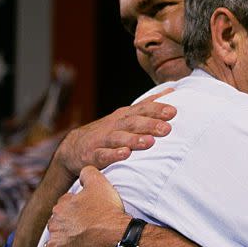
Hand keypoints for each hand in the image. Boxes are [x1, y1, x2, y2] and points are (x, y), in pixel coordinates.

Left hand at [39, 166, 131, 246]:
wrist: (114, 238)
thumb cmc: (107, 211)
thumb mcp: (99, 183)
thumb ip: (88, 173)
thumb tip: (83, 172)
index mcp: (62, 207)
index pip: (63, 206)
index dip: (73, 210)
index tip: (83, 214)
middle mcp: (55, 226)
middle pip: (55, 226)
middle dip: (64, 229)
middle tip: (80, 233)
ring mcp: (56, 246)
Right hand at [54, 89, 175, 176]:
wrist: (74, 147)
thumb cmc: (108, 131)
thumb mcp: (127, 115)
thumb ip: (148, 105)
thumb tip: (172, 91)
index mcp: (125, 116)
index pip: (142, 109)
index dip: (157, 110)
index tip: (173, 111)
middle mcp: (115, 125)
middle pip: (133, 123)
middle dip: (150, 124)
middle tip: (166, 128)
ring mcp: (103, 140)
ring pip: (119, 138)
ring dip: (134, 140)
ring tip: (149, 142)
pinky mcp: (93, 155)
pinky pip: (103, 155)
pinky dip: (114, 154)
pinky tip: (125, 154)